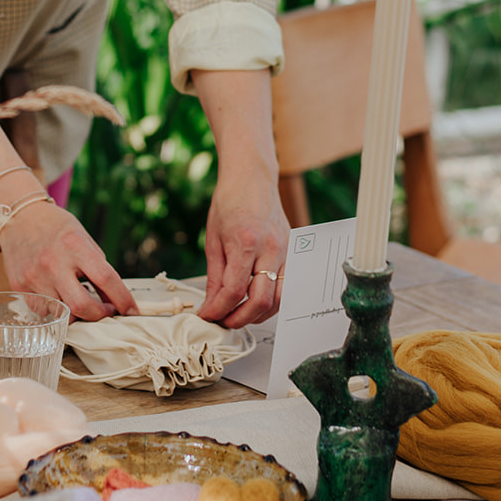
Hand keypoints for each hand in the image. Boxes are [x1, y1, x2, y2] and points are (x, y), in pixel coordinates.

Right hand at [0, 200, 136, 321]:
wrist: (19, 218)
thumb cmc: (56, 227)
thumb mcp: (83, 238)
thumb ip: (98, 267)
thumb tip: (113, 298)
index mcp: (74, 245)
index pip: (105, 278)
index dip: (123, 298)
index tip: (132, 310)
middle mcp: (53, 263)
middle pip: (82, 306)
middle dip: (99, 314)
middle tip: (105, 310)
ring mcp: (34, 277)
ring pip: (62, 314)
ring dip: (77, 314)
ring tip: (80, 301)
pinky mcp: (20, 286)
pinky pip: (43, 312)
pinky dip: (55, 310)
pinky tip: (58, 298)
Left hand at [198, 167, 288, 328]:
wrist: (252, 178)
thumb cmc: (230, 201)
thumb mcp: (212, 239)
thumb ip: (214, 276)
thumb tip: (212, 305)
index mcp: (245, 243)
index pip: (233, 291)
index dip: (217, 310)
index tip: (207, 316)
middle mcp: (269, 249)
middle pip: (260, 301)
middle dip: (240, 319)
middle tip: (224, 322)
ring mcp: (284, 251)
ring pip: (279, 299)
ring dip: (258, 314)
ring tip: (239, 314)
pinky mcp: (292, 252)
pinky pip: (286, 286)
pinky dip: (272, 300)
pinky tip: (256, 301)